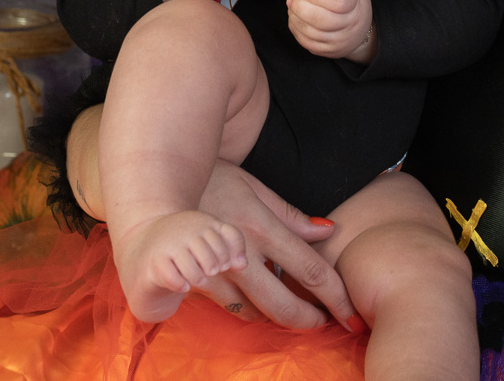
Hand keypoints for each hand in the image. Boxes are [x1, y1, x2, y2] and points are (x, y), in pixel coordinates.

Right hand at [113, 210, 248, 322]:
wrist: (141, 242)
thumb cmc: (185, 245)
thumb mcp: (210, 239)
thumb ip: (232, 247)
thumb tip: (242, 265)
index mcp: (203, 222)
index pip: (229, 238)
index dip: (229, 257)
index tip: (222, 264)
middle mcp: (186, 230)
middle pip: (214, 260)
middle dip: (213, 270)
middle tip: (208, 272)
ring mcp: (169, 246)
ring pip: (196, 272)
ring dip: (198, 280)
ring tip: (196, 279)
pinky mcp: (155, 263)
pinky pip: (176, 280)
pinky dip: (181, 285)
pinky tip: (181, 283)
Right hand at [189, 162, 360, 330]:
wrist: (154, 188)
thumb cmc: (211, 180)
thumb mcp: (254, 186)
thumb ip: (290, 215)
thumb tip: (327, 231)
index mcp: (260, 227)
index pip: (309, 270)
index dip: (334, 295)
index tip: (350, 311)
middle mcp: (239, 255)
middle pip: (283, 305)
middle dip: (310, 320)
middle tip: (327, 322)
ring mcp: (215, 273)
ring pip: (256, 313)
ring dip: (279, 317)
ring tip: (297, 313)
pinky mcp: (196, 285)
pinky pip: (231, 308)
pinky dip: (251, 310)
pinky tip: (261, 303)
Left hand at [287, 0, 375, 62]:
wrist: (362, 28)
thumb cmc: (351, 1)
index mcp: (355, 4)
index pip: (338, 1)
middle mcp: (350, 25)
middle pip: (321, 20)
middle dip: (300, 8)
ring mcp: (339, 41)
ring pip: (311, 33)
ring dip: (295, 18)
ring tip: (291, 7)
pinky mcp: (329, 51)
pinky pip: (307, 43)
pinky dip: (296, 30)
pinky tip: (294, 19)